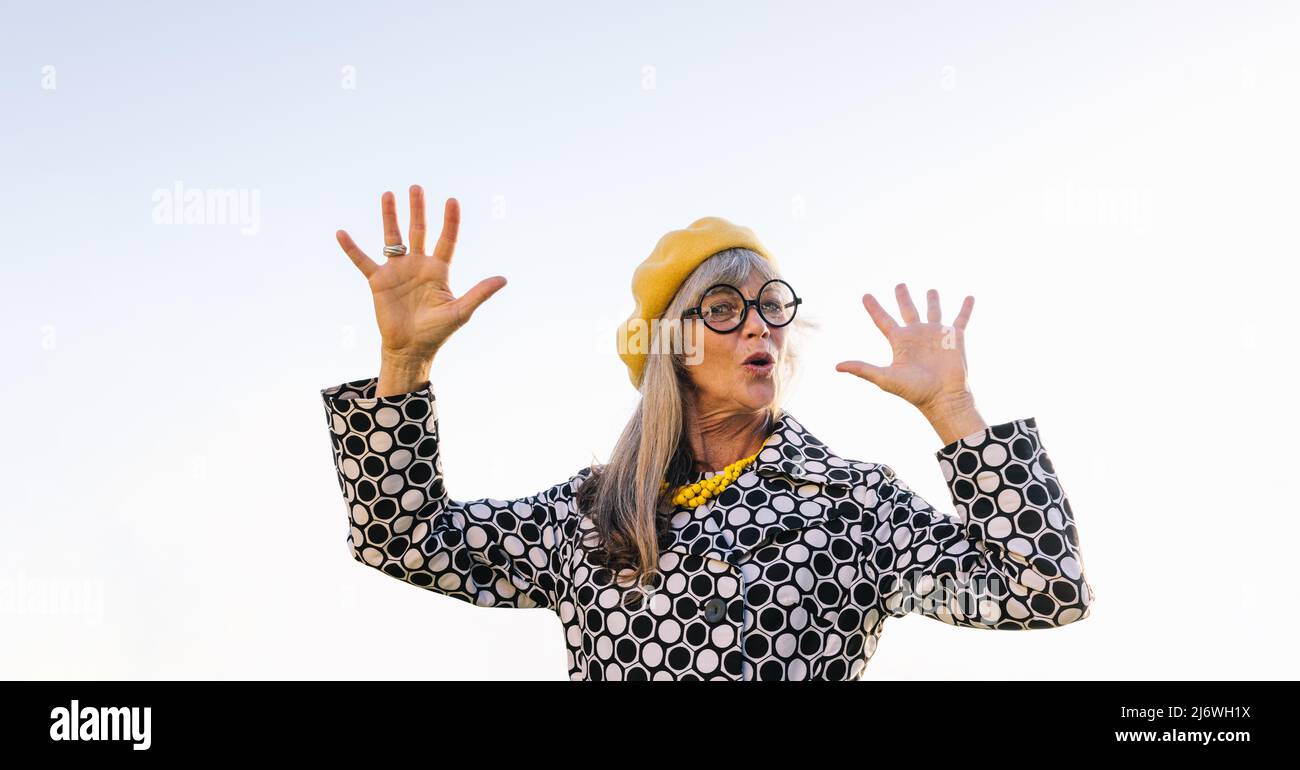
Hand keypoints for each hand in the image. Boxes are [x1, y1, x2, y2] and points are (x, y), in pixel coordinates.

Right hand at [335, 185, 506, 362]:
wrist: (410, 349)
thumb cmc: (437, 332)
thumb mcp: (461, 311)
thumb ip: (479, 293)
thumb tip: (503, 279)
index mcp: (438, 270)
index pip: (446, 239)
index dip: (450, 221)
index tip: (452, 200)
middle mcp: (418, 265)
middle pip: (419, 231)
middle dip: (418, 209)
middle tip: (416, 188)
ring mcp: (397, 271)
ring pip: (393, 237)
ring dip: (390, 216)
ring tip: (388, 194)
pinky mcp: (378, 281)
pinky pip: (363, 260)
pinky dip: (352, 248)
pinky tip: (341, 233)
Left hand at [835, 283, 976, 416]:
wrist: (942, 397)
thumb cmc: (914, 390)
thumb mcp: (885, 378)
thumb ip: (862, 369)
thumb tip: (837, 366)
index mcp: (900, 342)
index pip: (883, 320)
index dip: (874, 308)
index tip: (865, 296)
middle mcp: (917, 335)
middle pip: (908, 310)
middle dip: (903, 297)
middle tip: (900, 285)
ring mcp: (936, 335)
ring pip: (933, 311)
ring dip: (933, 300)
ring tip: (931, 290)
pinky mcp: (954, 337)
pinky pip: (961, 318)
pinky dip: (965, 308)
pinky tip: (970, 297)